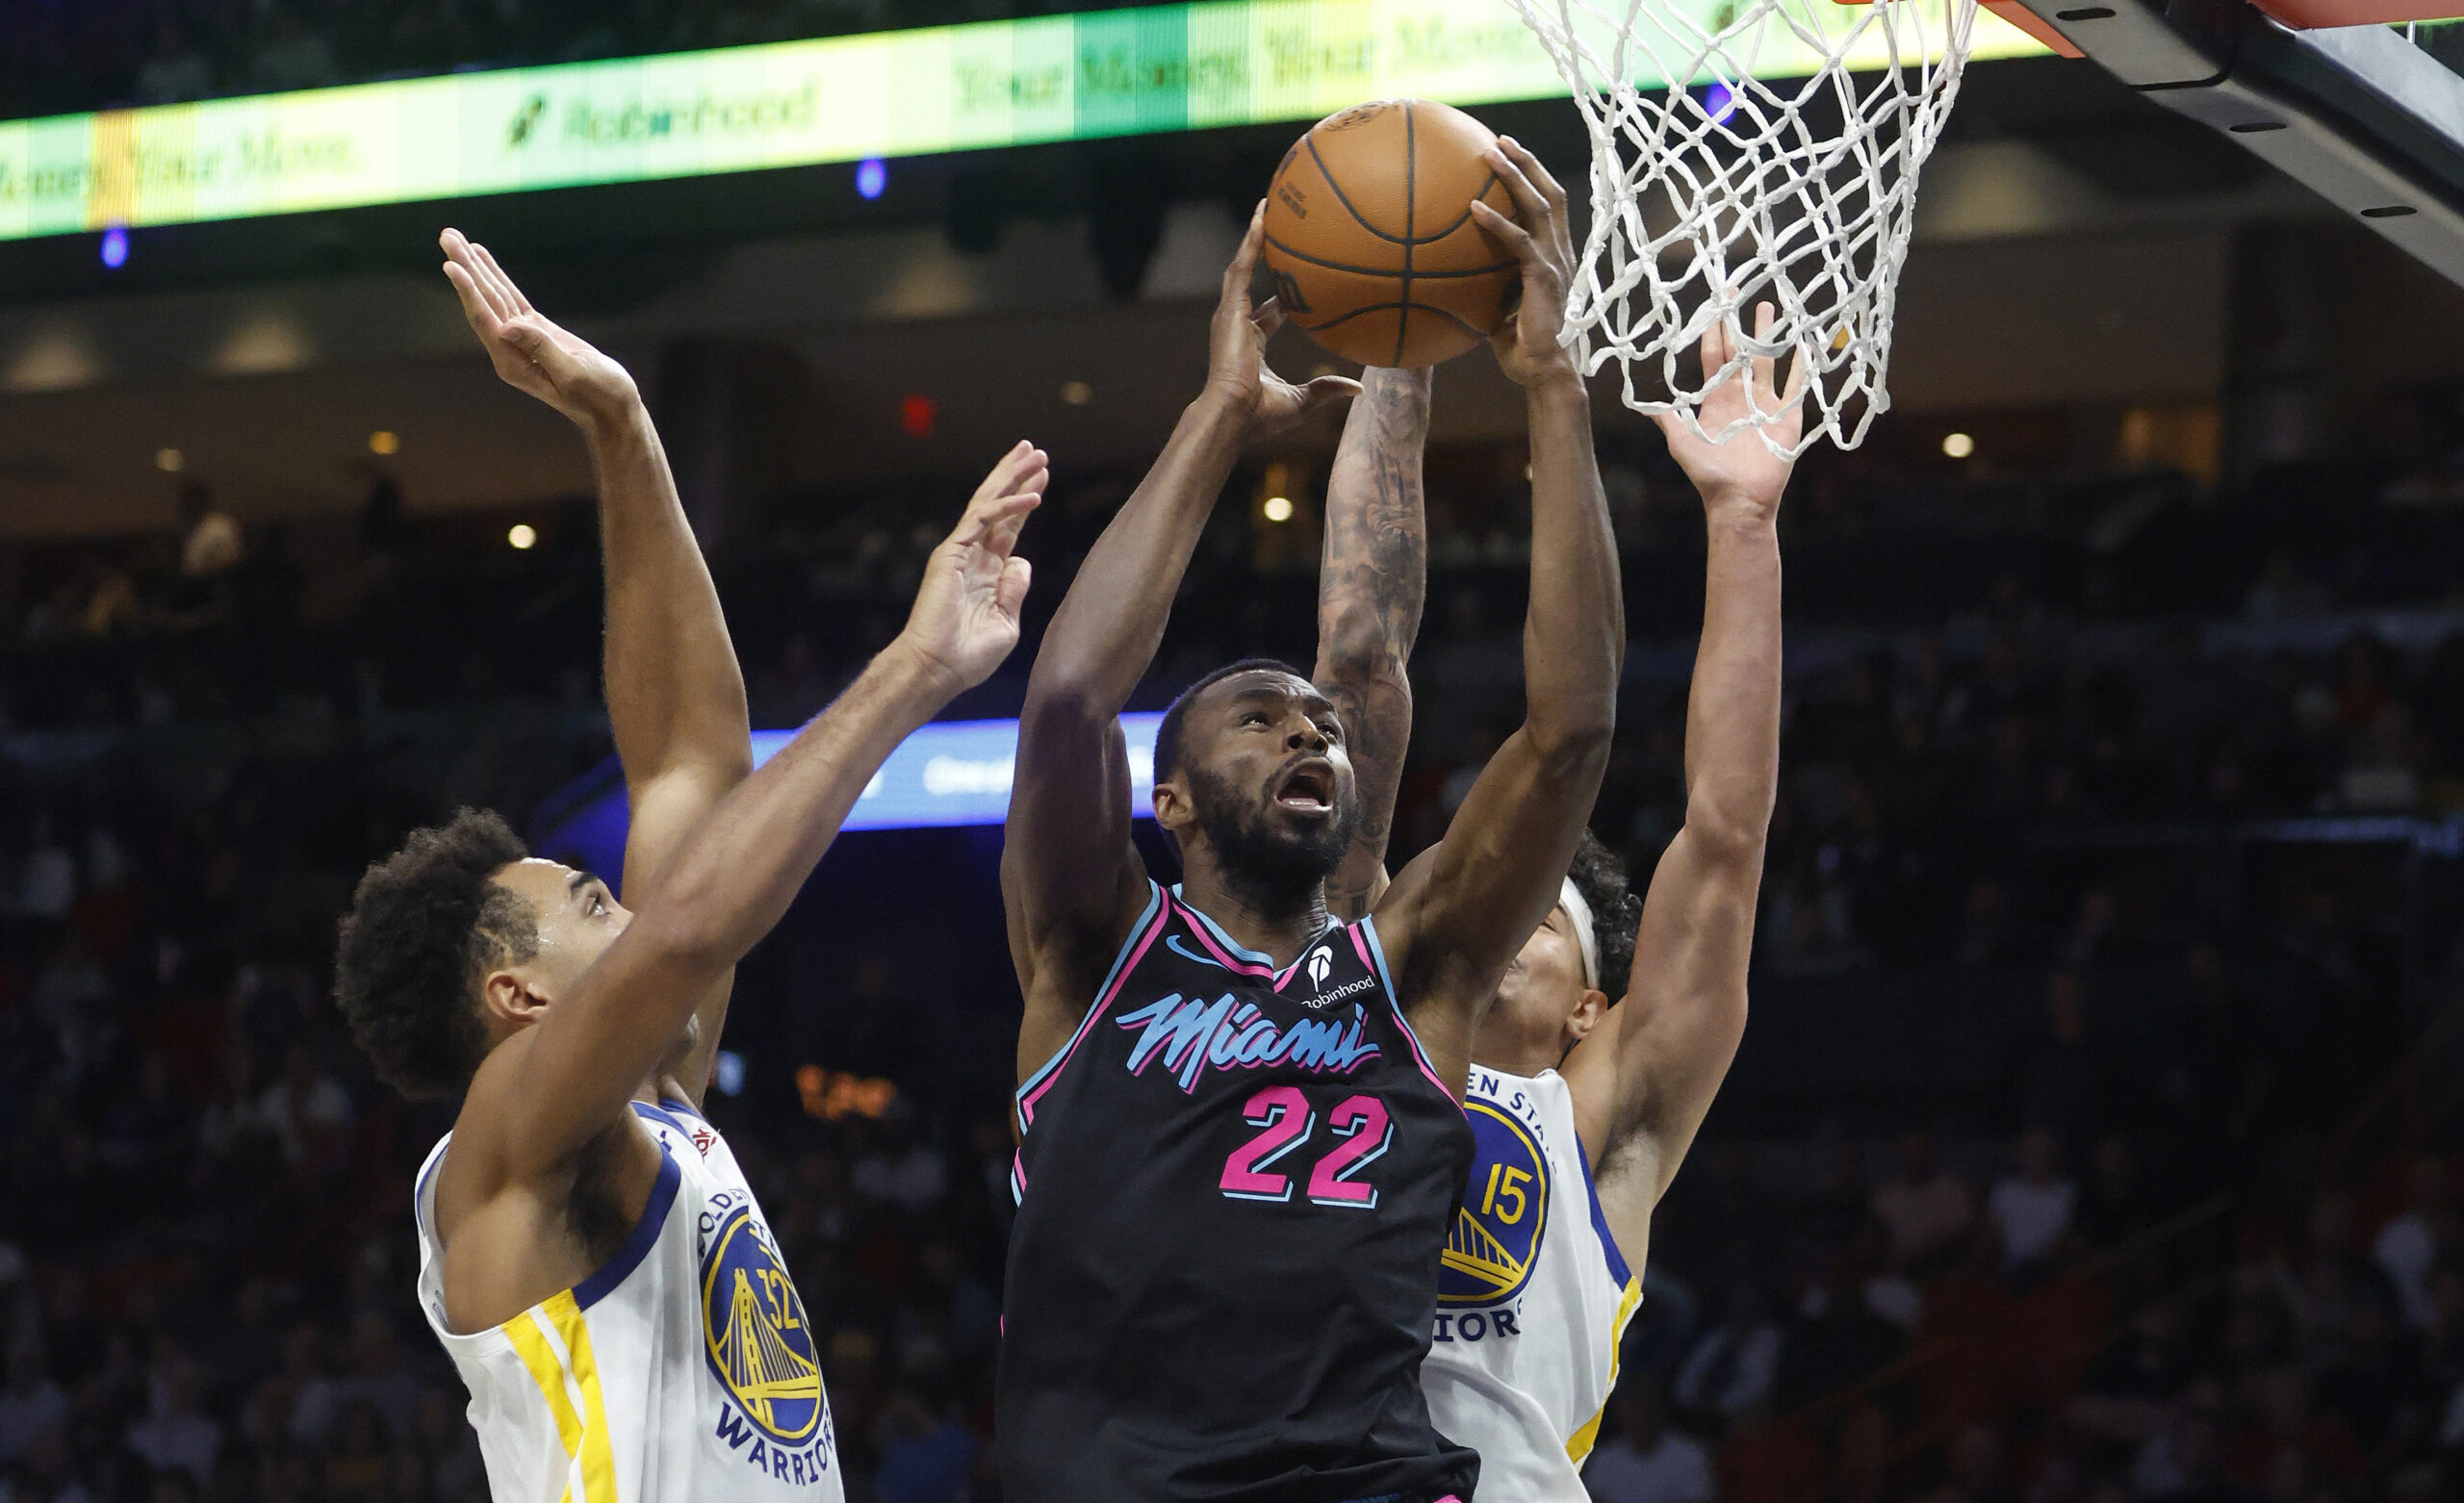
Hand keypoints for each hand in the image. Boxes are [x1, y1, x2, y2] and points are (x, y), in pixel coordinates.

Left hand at [440, 228, 640, 430]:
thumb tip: (508, 327)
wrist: (614, 410)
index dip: (468, 291)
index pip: (486, 320)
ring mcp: (521, 340)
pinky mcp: (537, 332)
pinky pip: (511, 299)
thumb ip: (542, 350)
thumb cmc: (599, 397)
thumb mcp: (573, 374)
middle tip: (446, 235)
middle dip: (464, 268)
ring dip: (475, 267)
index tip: (451, 264)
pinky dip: (497, 277)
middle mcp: (510, 350)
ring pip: (494, 296)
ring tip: (455, 238)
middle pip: (482, 302)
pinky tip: (483, 259)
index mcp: (513, 363)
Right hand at [897, 441, 1047, 695]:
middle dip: (1017, 476)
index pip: (1009, 526)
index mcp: (986, 572)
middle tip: (1037, 451)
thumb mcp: (1006, 623)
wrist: (938, 669)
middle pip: (999, 505)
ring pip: (989, 502)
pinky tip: (1032, 497)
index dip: (1025, 501)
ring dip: (1012, 477)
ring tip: (1035, 454)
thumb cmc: (969, 656)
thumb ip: (1014, 591)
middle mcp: (973, 556)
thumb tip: (1021, 562)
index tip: (1042, 478)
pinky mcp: (951, 553)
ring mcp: (960, 552)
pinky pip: (983, 521)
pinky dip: (1008, 507)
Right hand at [1204, 203, 1360, 436]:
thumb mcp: (1302, 400)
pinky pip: (1242, 266)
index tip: (1301, 284)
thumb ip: (1327, 389)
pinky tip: (1263, 217)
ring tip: (1267, 207)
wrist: (1232, 415)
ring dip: (1255, 236)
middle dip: (1263, 255)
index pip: (1269, 315)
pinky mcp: (1229, 308)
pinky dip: (1251, 241)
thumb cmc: (1261, 416)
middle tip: (1278, 232)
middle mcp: (1238, 325)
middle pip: (1251, 281)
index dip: (1283, 299)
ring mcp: (1231, 315)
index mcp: (1251, 346)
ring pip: (1242, 265)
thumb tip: (1360, 389)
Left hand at [1469, 138, 1578, 389]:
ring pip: (1540, 206)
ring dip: (1515, 176)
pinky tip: (1473, 208)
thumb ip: (1485, 288)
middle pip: (1550, 193)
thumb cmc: (1521, 349)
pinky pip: (1520, 242)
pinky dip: (1497, 222)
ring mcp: (1555, 263)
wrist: (1544, 372)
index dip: (1533, 177)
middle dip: (1526, 162)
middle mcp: (1560, 253)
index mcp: (1554, 256)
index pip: (1548, 207)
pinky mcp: (1544, 278)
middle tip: (1500, 139)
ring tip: (1490, 153)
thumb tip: (1449, 279)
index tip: (1508, 155)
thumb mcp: (1498, 310)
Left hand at [1654, 301, 1807, 519]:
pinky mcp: (1787, 415)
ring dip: (1768, 334)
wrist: (1739, 499)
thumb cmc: (1708, 473)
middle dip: (1739, 323)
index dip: (1713, 331)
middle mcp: (1741, 395)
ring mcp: (1765, 403)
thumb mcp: (1682, 442)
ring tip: (1770, 306)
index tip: (1713, 305)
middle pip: (1741, 350)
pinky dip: (1802, 365)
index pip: (1714, 355)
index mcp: (1716, 398)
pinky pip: (1797, 384)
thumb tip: (1642, 402)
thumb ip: (1668, 419)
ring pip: (1768, 359)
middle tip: (1738, 293)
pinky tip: (1805, 343)